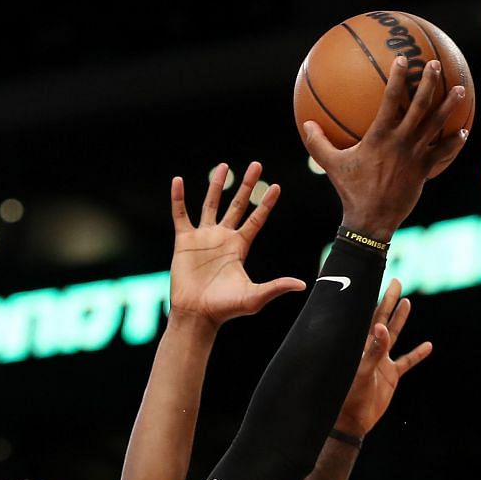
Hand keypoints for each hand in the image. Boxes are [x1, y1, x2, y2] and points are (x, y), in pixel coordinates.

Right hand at [168, 163, 307, 327]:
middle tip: (257, 165)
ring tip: (224, 166)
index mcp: (240, 247)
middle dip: (247, 185)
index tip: (276, 187)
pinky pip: (180, 215)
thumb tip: (302, 285)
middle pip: (237, 205)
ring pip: (211, 204)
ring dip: (217, 185)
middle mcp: (223, 238)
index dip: (266, 204)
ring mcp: (203, 238)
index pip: (257, 219)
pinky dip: (178, 198)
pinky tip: (177, 181)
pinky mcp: (184, 241)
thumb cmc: (225, 308)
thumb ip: (276, 287)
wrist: (196, 314)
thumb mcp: (254, 297)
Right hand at [302, 56, 468, 239]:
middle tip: (436, 64)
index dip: (399, 77)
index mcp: (380, 136)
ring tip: (461, 90)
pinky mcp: (425, 169)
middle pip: (421, 105)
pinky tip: (462, 132)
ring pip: (437, 124)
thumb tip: (306, 125)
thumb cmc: (351, 190)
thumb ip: (318, 143)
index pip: (391, 99)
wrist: (372, 219)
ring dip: (450, 105)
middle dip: (430, 81)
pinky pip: (444, 152)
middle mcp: (401, 141)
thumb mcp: (332, 165)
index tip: (404, 59)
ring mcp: (416, 154)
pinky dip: (454, 141)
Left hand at [335, 278, 433, 436]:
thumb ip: (372, 351)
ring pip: (394, 336)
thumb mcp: (362, 373)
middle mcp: (371, 350)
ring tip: (407, 303)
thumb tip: (381, 327)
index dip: (376, 299)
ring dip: (400, 320)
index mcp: (360, 346)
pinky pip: (406, 362)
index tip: (381, 280)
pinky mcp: (391, 376)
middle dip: (389, 301)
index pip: (369, 316)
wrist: (353, 421)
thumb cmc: (349, 397)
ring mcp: (382, 362)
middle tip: (396, 281)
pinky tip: (428, 346)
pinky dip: (417, 354)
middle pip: (382, 319)